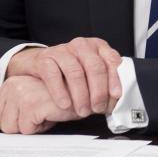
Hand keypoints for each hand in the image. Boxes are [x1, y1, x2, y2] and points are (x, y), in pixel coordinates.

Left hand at [0, 75, 85, 133]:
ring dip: (31, 127)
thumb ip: (11, 110)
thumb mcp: (31, 104)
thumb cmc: (62, 100)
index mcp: (9, 84)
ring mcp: (20, 92)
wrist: (86, 94)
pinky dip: (41, 128)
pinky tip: (52, 114)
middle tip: (40, 115)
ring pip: (11, 129)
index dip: (11, 123)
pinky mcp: (31, 102)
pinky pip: (26, 130)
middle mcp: (12, 85)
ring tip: (47, 113)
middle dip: (20, 126)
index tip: (29, 115)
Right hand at [6, 38, 122, 116]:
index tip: (115, 95)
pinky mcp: (45, 58)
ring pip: (75, 73)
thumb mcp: (92, 71)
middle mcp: (82, 45)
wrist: (42, 63)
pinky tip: (65, 104)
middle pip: (95, 67)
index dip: (115, 79)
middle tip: (97, 108)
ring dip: (81, 96)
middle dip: (98, 91)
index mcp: (98, 46)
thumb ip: (106, 81)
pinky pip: (54, 76)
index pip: (111, 61)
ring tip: (83, 111)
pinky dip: (60, 92)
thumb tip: (115, 100)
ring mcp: (63, 50)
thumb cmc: (73, 69)